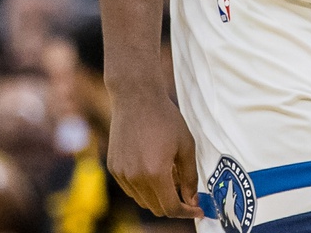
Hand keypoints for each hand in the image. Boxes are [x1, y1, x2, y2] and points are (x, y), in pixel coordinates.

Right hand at [107, 90, 202, 218]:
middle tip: (186, 192)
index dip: (186, 212)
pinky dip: (144, 188)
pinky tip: (153, 169)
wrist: (137, 98)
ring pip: (143, 201)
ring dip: (158, 197)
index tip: (197, 210)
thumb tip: (193, 200)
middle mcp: (135, 178)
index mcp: (155, 173)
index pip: (171, 208)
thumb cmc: (166, 119)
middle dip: (174, 205)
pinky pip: (131, 189)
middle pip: (156, 208)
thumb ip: (190, 177)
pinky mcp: (113, 168)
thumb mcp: (186, 146)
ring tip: (169, 175)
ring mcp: (121, 174)